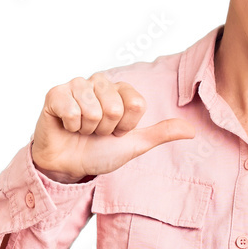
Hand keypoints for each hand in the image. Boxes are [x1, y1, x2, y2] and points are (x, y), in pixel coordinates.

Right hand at [31, 72, 195, 178]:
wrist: (69, 165)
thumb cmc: (100, 151)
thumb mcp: (135, 145)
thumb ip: (161, 134)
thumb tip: (192, 131)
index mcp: (120, 90)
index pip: (136, 105)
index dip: (126, 126)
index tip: (116, 132)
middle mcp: (99, 82)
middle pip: (114, 108)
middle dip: (106, 129)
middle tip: (96, 132)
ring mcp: (76, 85)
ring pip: (93, 110)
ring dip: (88, 129)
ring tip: (82, 129)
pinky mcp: (55, 94)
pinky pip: (70, 110)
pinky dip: (70, 126)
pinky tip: (67, 126)